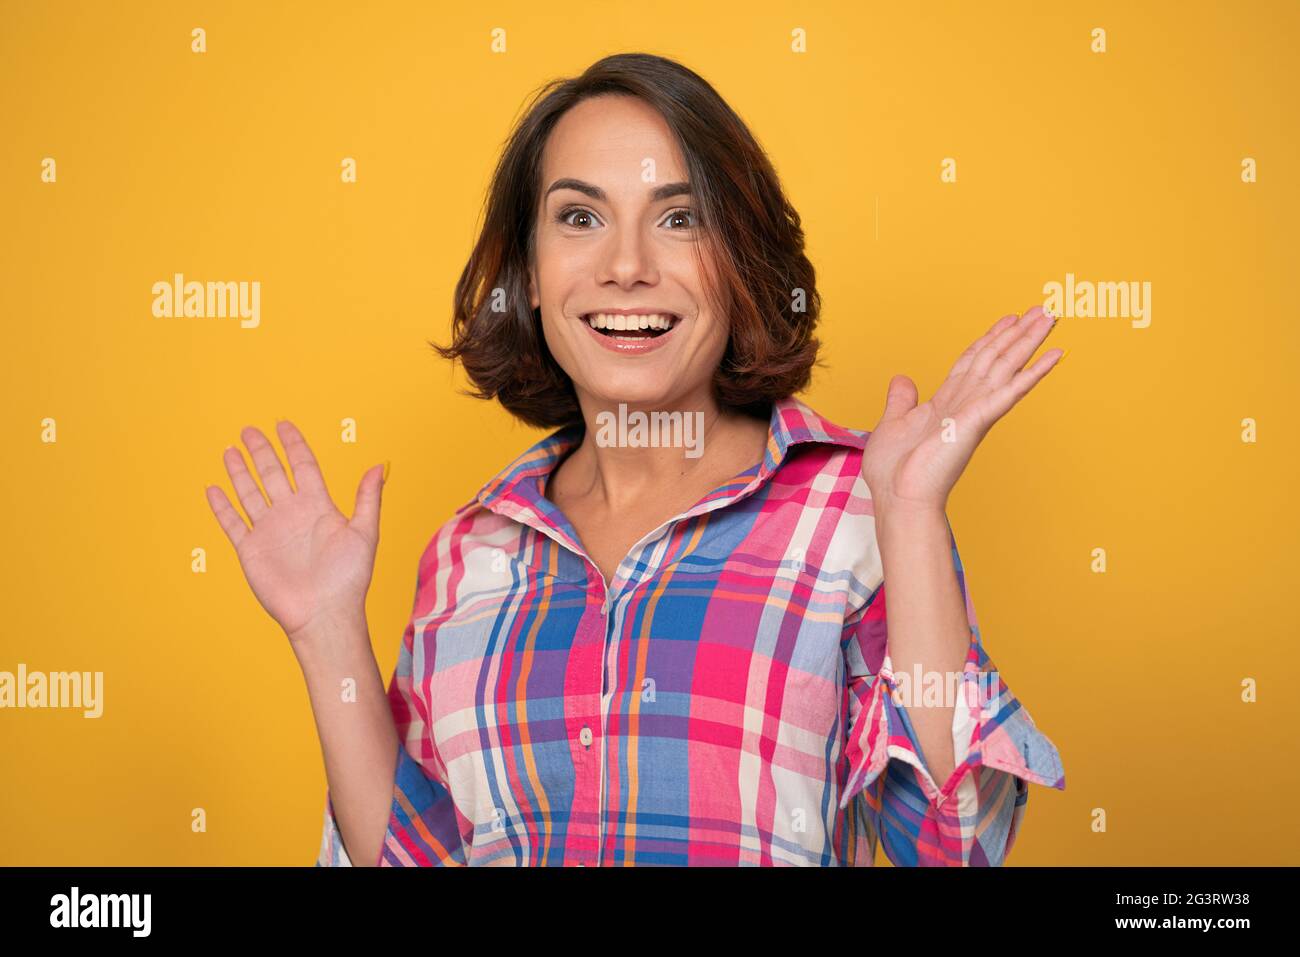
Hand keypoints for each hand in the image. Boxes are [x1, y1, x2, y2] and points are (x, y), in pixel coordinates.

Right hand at [204, 420, 386, 645]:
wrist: (324, 614)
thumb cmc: (349, 578)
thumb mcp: (365, 533)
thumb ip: (368, 498)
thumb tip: (379, 465)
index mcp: (318, 506)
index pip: (303, 466)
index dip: (293, 445)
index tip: (283, 424)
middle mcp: (291, 514)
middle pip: (272, 473)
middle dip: (262, 451)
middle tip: (250, 429)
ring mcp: (270, 530)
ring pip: (250, 493)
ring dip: (240, 472)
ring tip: (231, 449)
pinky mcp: (251, 549)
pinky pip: (232, 522)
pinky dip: (222, 506)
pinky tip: (214, 488)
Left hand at [860, 305, 1062, 518]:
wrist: (899, 497)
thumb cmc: (895, 472)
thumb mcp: (892, 424)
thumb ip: (900, 401)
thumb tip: (901, 380)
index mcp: (945, 403)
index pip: (972, 362)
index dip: (990, 339)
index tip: (1008, 319)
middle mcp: (965, 403)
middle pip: (996, 358)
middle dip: (1018, 333)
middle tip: (1043, 309)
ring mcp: (975, 411)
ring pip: (1007, 366)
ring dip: (1029, 340)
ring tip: (1051, 316)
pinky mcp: (978, 419)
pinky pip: (1011, 390)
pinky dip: (1033, 372)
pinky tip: (1055, 354)